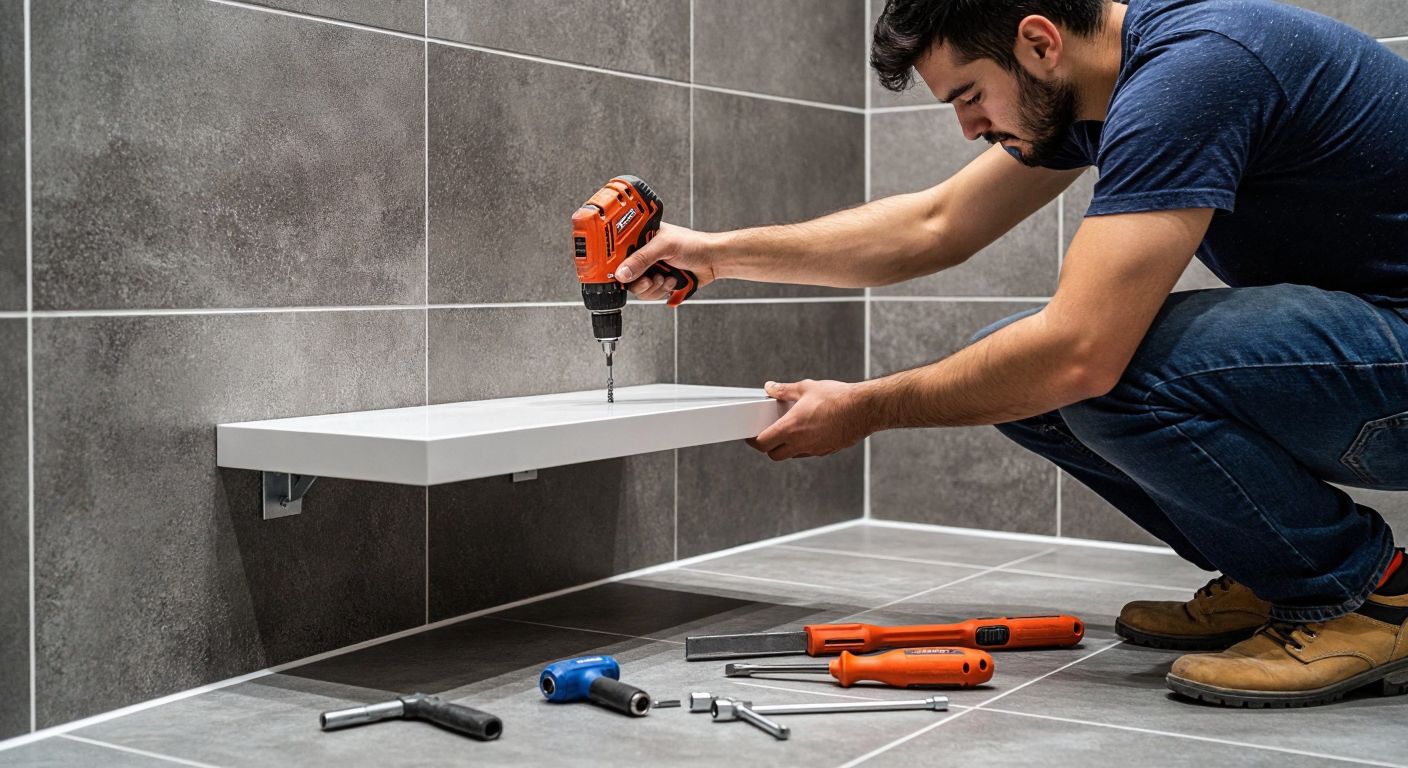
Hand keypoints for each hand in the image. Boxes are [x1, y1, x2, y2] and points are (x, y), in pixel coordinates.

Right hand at [615, 222, 717, 300]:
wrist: (713, 261)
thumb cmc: (694, 244)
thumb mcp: (664, 246)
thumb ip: (642, 259)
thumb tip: (622, 272)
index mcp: (641, 238)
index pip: (617, 253)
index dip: (615, 264)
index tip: (618, 273)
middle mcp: (643, 254)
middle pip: (625, 275)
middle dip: (639, 281)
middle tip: (649, 278)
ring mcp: (651, 270)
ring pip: (638, 288)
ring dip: (653, 287)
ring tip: (665, 278)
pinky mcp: (659, 283)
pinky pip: (650, 295)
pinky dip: (661, 291)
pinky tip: (672, 281)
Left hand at [746, 379, 872, 460]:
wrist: (865, 409)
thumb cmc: (838, 398)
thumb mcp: (806, 388)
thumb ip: (784, 390)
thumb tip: (770, 388)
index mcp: (791, 428)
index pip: (763, 443)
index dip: (753, 441)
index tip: (751, 436)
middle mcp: (801, 443)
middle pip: (774, 455)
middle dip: (768, 447)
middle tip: (767, 435)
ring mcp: (815, 450)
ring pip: (792, 456)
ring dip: (786, 448)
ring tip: (788, 432)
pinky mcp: (827, 451)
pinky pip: (808, 453)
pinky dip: (803, 446)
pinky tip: (808, 432)